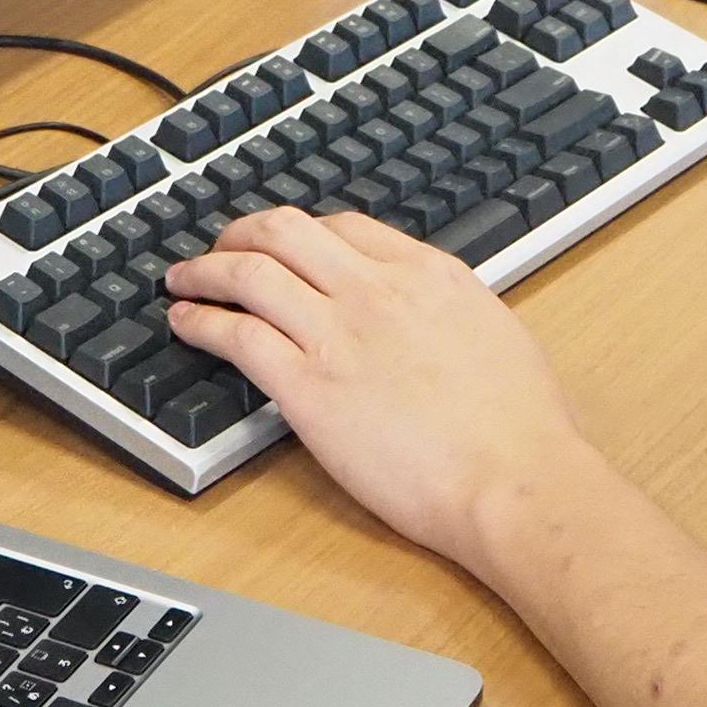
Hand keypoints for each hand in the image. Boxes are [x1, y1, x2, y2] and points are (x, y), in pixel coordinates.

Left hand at [160, 209, 589, 571]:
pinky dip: (200, 320)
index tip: (288, 244)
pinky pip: (236, 334)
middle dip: (242, 232)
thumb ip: (453, 315)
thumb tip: (438, 321)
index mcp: (429, 274)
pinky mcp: (307, 386)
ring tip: (184, 278)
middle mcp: (377, 290)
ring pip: (249, 272)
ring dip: (205, 269)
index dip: (304, 231)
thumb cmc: (523, 429)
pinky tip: (186, 322)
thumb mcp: (496, 335)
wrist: (514, 479)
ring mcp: (338, 334)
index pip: (346, 227)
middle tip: (222, 245)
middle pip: (286, 231)